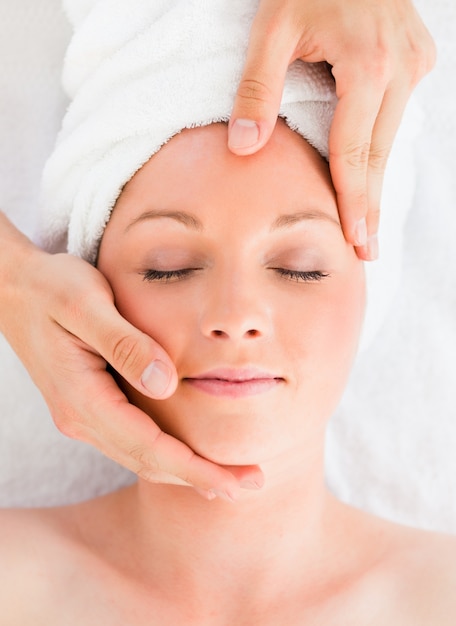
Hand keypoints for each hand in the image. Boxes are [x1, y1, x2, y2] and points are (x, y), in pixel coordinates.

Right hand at [0, 213, 262, 499]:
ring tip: (230, 476)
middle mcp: (80, 417)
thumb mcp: (87, 304)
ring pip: (140, 457)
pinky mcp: (88, 406)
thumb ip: (124, 343)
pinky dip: (165, 454)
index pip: (148, 447)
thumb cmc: (52, 288)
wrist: (14, 289)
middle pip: (148, 462)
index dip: (196, 468)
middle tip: (251, 483)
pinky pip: (132, 442)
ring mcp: (81, 415)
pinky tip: (188, 453)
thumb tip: (167, 384)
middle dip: (200, 478)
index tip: (237, 480)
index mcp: (82, 397)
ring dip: (185, 471)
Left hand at [229, 0, 435, 259]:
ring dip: (377, 179)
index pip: (355, 153)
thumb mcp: (271, 25)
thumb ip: (257, 88)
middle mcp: (402, 68)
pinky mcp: (417, 56)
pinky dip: (379, 146)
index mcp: (368, 66)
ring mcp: (415, 61)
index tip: (358, 242)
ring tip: (371, 223)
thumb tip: (245, 147)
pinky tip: (372, 172)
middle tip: (369, 251)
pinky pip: (394, 115)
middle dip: (372, 205)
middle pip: (378, 154)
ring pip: (390, 137)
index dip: (355, 202)